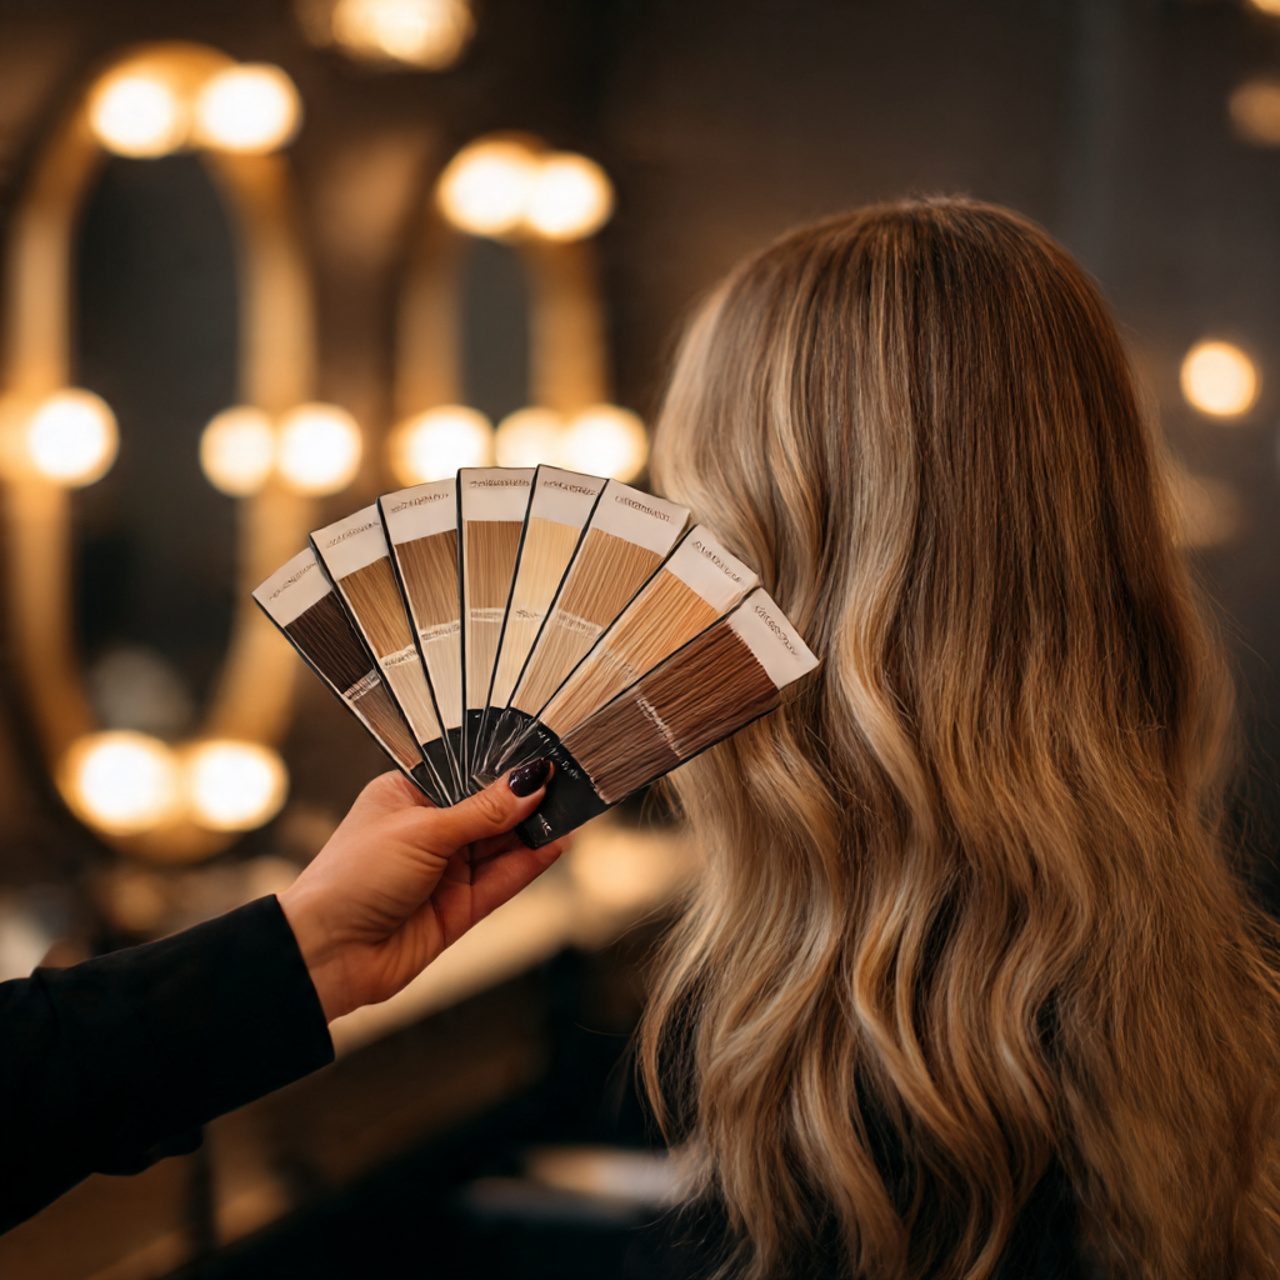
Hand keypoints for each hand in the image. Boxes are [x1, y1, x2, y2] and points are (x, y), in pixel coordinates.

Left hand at [278, 761, 563, 1021]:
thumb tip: (528, 783)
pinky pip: (503, 880)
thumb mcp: (422, 831)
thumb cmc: (349, 879)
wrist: (327, 953)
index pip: (466, 774)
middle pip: (490, 810)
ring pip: (502, 845)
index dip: (501, 769)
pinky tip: (555, 844)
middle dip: (525, 799)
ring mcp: (446, 871)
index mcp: (407, 797)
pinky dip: (531, 863)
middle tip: (565, 782)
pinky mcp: (460, 908)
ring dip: (534, 830)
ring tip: (570, 809)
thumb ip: (483, 812)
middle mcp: (429, 832)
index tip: (540, 759)